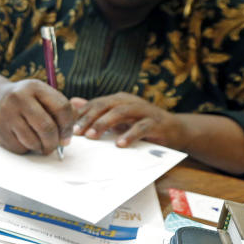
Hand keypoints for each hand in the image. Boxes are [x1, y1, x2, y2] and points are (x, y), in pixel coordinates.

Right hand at [0, 79, 74, 155]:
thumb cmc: (26, 100)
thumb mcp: (41, 95)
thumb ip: (60, 109)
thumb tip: (69, 134)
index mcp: (35, 87)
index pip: (61, 108)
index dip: (68, 126)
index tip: (67, 137)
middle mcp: (19, 98)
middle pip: (47, 128)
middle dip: (54, 142)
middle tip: (55, 146)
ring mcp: (7, 114)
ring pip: (33, 141)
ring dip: (41, 147)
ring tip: (40, 144)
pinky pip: (20, 147)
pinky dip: (26, 148)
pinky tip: (24, 140)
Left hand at [72, 93, 188, 149]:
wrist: (176, 130)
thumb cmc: (142, 124)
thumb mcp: (118, 119)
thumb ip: (97, 111)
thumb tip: (73, 103)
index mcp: (119, 100)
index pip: (96, 104)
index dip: (81, 114)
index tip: (67, 126)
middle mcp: (130, 102)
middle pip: (106, 105)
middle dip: (89, 118)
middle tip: (76, 131)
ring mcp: (144, 111)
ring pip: (121, 112)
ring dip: (105, 123)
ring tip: (92, 136)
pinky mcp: (157, 123)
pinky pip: (142, 127)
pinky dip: (130, 135)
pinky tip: (120, 144)